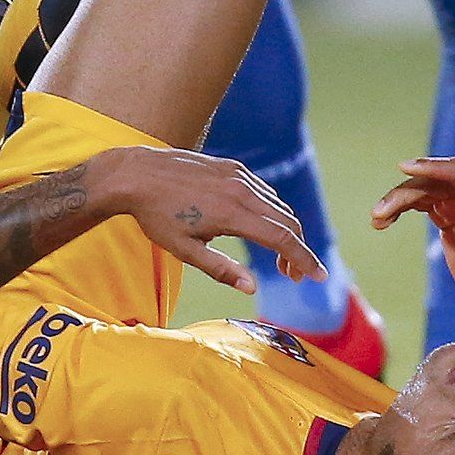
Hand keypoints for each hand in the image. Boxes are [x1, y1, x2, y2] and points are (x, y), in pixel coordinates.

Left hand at [92, 147, 319, 291]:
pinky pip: (263, 191)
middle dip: (298, 250)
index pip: (282, 238)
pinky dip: (273, 212)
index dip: (304, 258)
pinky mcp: (232, 166)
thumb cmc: (156, 217)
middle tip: (294, 277)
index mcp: (231, 213)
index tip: (318, 276)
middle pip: (288, 221)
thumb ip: (221, 269)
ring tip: (280, 258)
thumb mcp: (184, 250)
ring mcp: (238, 174)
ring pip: (278, 205)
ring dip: (287, 231)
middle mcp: (241, 189)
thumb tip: (252, 288)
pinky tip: (262, 229)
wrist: (136, 174)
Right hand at [370, 155, 454, 305]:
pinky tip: (384, 221)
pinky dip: (401, 210)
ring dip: (398, 202)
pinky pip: (420, 205)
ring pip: (423, 192)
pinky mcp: (446, 217)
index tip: (404, 167)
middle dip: (405, 193)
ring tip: (377, 219)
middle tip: (379, 212)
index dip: (431, 167)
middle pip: (433, 183)